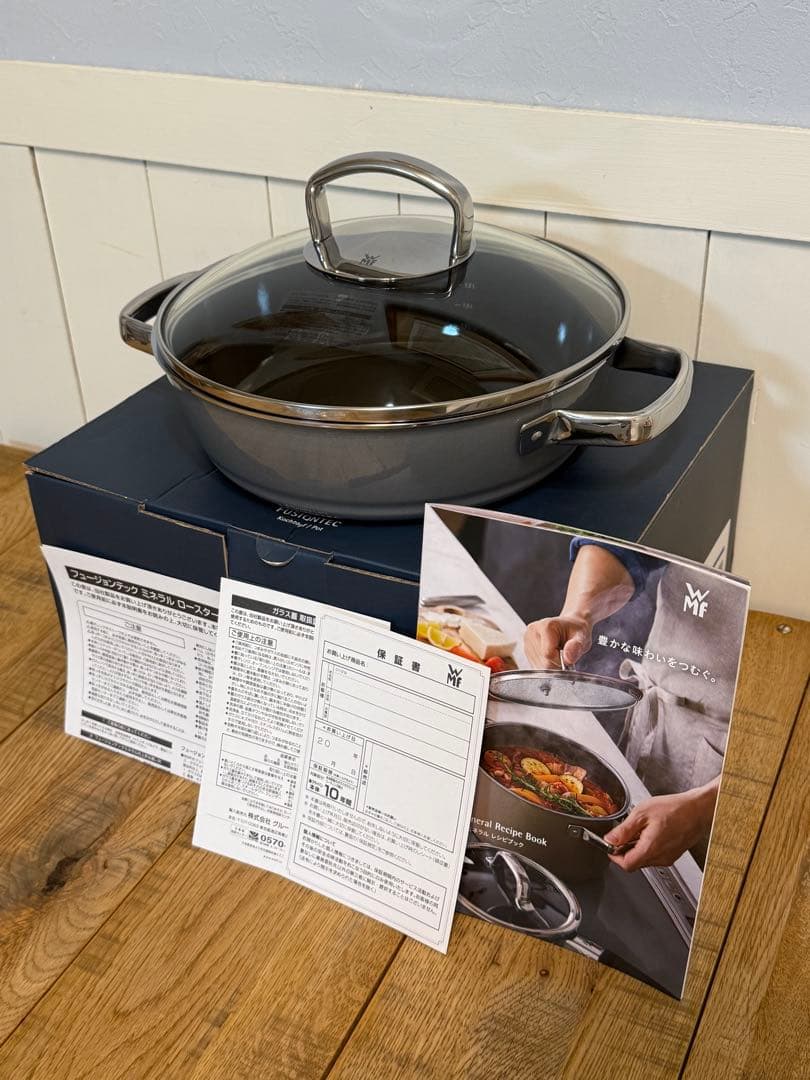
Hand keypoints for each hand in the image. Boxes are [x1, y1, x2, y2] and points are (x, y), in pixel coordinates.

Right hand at [523, 614, 592, 668]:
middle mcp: (532, 632)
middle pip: (543, 661)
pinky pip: (536, 666)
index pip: (548, 654)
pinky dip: (546, 665)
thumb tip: (568, 658)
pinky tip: (551, 655)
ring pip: (539, 666)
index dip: (561, 660)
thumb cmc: (575, 631)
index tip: (568, 654)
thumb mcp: (581, 637)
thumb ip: (576, 647)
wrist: (570, 627)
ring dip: (552, 665)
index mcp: (545, 626)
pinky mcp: (526, 649)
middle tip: (564, 653)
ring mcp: (527, 641)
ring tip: (558, 652)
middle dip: (557, 663)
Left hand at [604, 781, 718, 871]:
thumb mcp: (642, 813)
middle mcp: (660, 858)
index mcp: (651, 848)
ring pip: (644, 860)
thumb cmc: (675, 809)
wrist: (698, 809)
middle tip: (623, 834)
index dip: (614, 856)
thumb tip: (610, 839)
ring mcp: (668, 858)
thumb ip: (624, 829)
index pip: (626, 865)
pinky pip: (655, 856)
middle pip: (634, 863)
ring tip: (639, 829)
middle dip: (624, 851)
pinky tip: (650, 831)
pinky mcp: (673, 855)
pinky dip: (647, 847)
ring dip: (636, 848)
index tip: (610, 846)